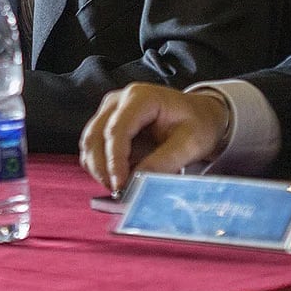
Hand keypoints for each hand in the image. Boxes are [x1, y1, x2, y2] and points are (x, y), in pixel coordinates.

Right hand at [79, 83, 231, 195]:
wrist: (201, 115)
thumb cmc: (198, 124)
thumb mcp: (191, 143)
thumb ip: (165, 162)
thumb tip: (138, 182)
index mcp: (141, 97)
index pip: (117, 130)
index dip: (114, 160)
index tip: (120, 185)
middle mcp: (119, 100)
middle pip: (96, 136)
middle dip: (103, 168)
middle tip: (118, 192)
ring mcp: (110, 110)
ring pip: (89, 143)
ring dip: (99, 169)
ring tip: (118, 188)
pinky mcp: (107, 123)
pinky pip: (93, 147)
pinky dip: (100, 166)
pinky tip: (117, 178)